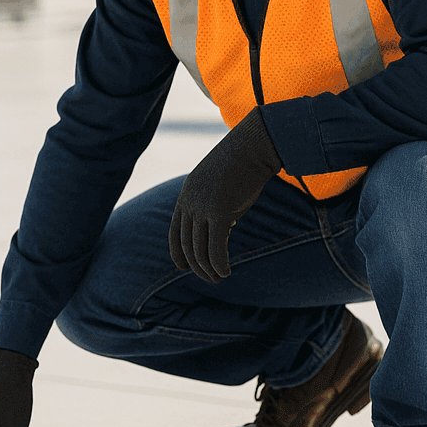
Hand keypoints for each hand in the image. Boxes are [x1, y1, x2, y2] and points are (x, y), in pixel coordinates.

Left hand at [169, 108, 282, 283]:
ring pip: (200, 249)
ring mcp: (203, 208)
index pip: (174, 230)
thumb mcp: (218, 181)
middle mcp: (190, 203)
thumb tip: (223, 225)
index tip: (181, 267)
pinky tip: (226, 272)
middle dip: (196, 266)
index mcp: (186, 194)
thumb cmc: (241, 162)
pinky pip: (216, 248)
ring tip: (219, 279)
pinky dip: (220, 264)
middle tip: (209, 279)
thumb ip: (213, 202)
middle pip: (187, 244)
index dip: (176, 251)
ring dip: (209, 269)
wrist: (253, 147)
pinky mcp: (220, 213)